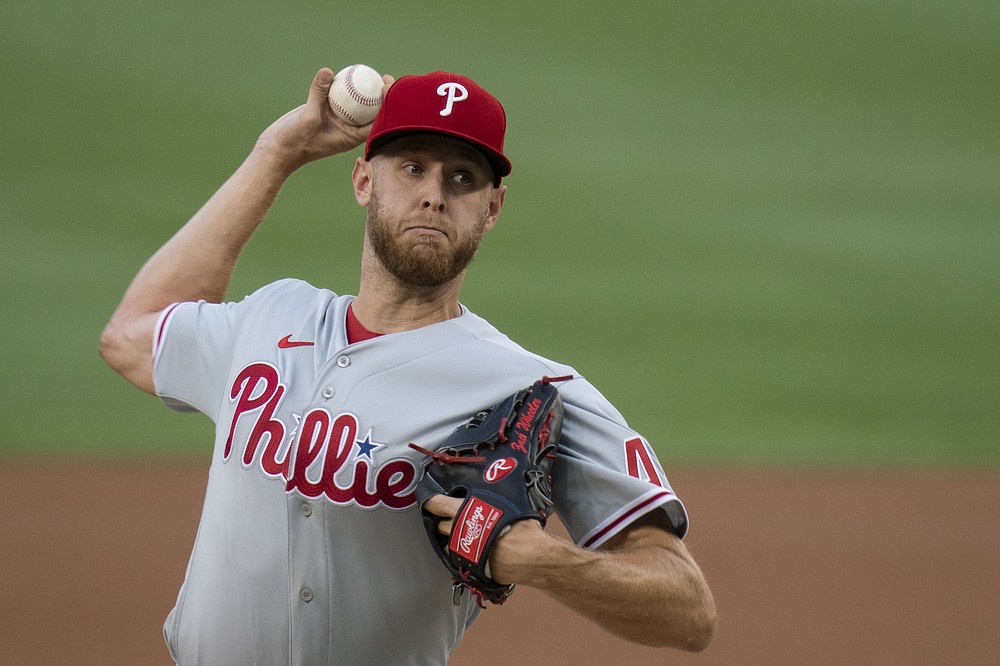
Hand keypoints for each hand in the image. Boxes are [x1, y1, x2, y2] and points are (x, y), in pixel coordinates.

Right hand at [254, 67, 394, 173]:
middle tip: (384, 77)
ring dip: (362, 91)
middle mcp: (348, 129)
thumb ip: (318, 94)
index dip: (386, 104)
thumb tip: (328, 71)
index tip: (389, 88)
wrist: (278, 149)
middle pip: (369, 111)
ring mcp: (338, 121)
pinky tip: (345, 73)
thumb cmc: (295, 141)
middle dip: (380, 96)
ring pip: (354, 105)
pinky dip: (343, 88)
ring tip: (369, 72)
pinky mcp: (326, 114)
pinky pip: (338, 99)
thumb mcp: (308, 117)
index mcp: (352, 136)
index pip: (376, 120)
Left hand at [422, 494, 547, 585]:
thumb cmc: (522, 529)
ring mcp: (462, 552)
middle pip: (441, 525)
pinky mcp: (468, 568)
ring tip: (465, 536)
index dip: (430, 501)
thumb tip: (494, 490)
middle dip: (444, 522)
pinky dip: (463, 555)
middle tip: (452, 518)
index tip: (428, 500)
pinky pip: (459, 560)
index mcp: (465, 512)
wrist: (531, 557)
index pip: (437, 504)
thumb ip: (492, 500)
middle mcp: (459, 532)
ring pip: (448, 545)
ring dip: (452, 540)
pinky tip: (474, 551)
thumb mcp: (508, 503)